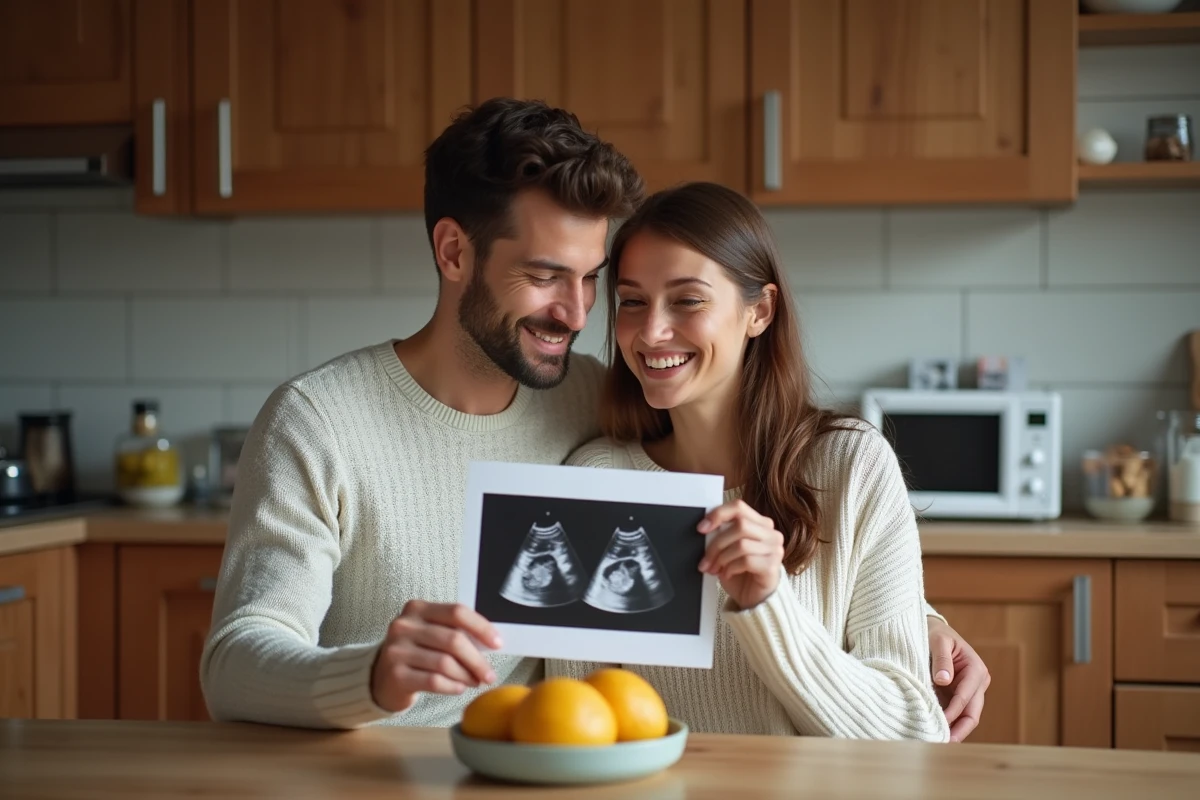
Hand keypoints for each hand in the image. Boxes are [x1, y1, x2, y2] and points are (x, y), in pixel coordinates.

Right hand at [370, 600, 501, 712]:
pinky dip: (452, 686)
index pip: (456, 612)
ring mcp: (397, 650)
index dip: (481, 627)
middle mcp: (404, 626)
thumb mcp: (430, 634)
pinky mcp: (396, 674)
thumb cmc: (416, 653)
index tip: (498, 643)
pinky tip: (459, 688)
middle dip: (477, 659)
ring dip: (466, 675)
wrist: (380, 677)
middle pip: (453, 640)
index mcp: (417, 609)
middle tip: (489, 674)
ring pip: (445, 663)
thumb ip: (455, 631)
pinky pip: (434, 681)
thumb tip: (491, 642)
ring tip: (475, 682)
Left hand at [697, 499, 784, 610]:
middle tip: (705, 560)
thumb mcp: (727, 550)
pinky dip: (731, 568)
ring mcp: (775, 550)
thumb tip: (705, 528)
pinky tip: (727, 574)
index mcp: (760, 524)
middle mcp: (771, 534)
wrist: (754, 601)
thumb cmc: (740, 574)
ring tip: (714, 569)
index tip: (701, 528)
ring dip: (722, 558)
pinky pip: (747, 560)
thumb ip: (722, 535)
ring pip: (742, 544)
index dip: (718, 514)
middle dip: (717, 544)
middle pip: (740, 525)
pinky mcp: (773, 566)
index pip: (739, 507)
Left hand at [928, 616, 989, 741]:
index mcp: (976, 669)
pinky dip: (948, 723)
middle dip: (959, 729)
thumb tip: (943, 680)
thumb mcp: (938, 640)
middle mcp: (977, 683)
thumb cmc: (935, 633)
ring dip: (954, 729)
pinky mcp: (957, 695)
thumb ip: (941, 659)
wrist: (932, 630)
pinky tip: (936, 732)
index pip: (966, 697)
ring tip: (938, 741)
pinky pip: (955, 713)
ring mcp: (969, 691)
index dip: (953, 712)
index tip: (939, 722)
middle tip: (944, 743)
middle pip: (972, 713)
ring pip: (965, 716)